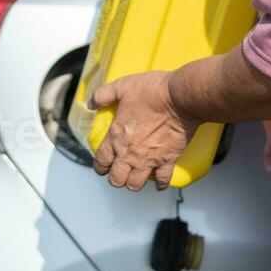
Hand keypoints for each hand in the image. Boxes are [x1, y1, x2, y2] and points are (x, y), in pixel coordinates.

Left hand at [89, 71, 200, 191]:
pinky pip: (162, 180)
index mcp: (116, 137)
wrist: (179, 97)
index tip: (102, 167)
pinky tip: (159, 182)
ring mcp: (149, 159)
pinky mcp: (168, 160)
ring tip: (136, 176)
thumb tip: (91, 104)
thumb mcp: (121, 86)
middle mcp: (130, 153)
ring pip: (135, 184)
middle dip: (115, 178)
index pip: (101, 162)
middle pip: (116, 179)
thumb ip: (102, 95)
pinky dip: (160, 183)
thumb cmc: (151, 91)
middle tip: (119, 172)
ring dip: (134, 183)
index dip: (100, 167)